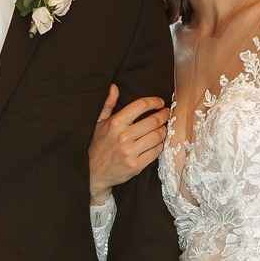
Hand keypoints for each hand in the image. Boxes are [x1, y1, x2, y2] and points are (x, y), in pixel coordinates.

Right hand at [89, 84, 169, 203]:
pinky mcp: (136, 166)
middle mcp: (123, 137)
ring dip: (163, 131)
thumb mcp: (99, 123)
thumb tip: (114, 87)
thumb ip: (108, 104)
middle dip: (163, 116)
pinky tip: (157, 143)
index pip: (141, 106)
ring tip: (162, 128)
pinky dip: (159, 146)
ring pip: (157, 136)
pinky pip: (156, 152)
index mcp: (115, 123)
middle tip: (166, 114)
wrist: (93, 173)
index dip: (154, 102)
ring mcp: (130, 152)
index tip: (160, 102)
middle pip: (153, 121)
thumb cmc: (98, 146)